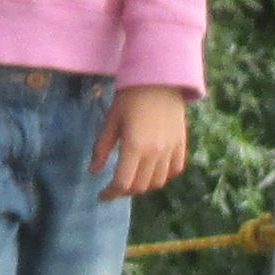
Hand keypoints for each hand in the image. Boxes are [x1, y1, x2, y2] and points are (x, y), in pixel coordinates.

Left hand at [97, 84, 191, 200]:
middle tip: (115, 185)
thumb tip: (93, 171)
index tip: (102, 196)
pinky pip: (173, 171)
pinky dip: (162, 175)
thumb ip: (102, 148)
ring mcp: (170, 150)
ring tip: (134, 177)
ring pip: (157, 182)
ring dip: (143, 185)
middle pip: (140, 186)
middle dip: (125, 190)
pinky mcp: (181, 145)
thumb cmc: (129, 96)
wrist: (159, 78)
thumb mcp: (111, 121)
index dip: (110, 194)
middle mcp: (154, 153)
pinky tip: (153, 169)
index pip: (122, 183)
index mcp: (134, 146)